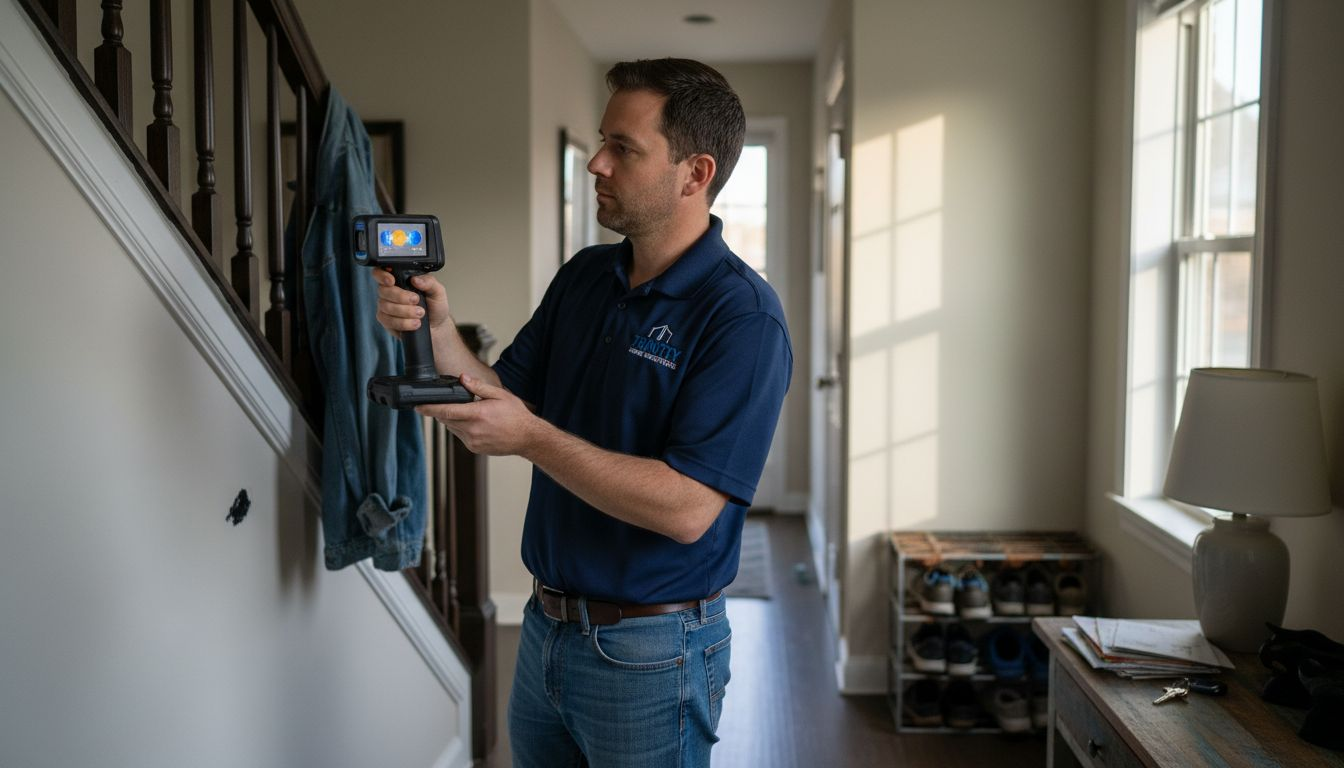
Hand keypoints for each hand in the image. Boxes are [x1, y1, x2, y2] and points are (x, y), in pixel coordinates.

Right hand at [372, 269, 452, 337]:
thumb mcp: (438, 291)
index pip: (381, 273)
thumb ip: (429, 282)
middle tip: (416, 300)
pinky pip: (388, 321)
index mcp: (399, 280)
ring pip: (386, 306)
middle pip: (383, 290)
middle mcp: (389, 292)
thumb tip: (416, 279)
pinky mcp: (386, 321)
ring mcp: (386, 307)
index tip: (392, 281)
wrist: (436, 326)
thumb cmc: (435, 306)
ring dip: (405, 311)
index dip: (382, 275)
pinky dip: (403, 323)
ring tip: (420, 313)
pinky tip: (414, 323)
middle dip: (400, 296)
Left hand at [417, 374, 541, 455]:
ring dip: (453, 420)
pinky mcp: (474, 448)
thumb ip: (479, 387)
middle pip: (446, 420)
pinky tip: (475, 424)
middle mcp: (473, 430)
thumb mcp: (500, 395)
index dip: (429, 409)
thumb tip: (463, 378)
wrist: (528, 438)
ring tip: (467, 413)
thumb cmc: (516, 416)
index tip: (418, 407)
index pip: (446, 411)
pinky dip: (462, 429)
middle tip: (445, 404)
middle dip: (442, 411)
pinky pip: (461, 436)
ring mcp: (473, 441)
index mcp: (477, 414)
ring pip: (452, 428)